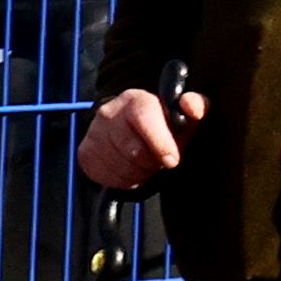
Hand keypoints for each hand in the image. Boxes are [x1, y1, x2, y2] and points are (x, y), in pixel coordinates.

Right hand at [72, 84, 191, 192]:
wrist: (127, 130)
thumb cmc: (162, 124)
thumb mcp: (183, 114)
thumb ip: (196, 106)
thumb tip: (191, 105)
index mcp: (135, 100)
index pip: (143, 116)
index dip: (159, 141)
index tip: (172, 160)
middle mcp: (109, 113)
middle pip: (133, 149)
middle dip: (152, 161)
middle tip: (159, 160)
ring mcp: (93, 133)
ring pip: (120, 166)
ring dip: (139, 172)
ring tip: (145, 164)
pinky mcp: (85, 153)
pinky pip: (106, 176)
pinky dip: (122, 179)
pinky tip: (130, 169)